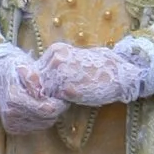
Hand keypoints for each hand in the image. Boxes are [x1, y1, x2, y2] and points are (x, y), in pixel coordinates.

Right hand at [0, 41, 67, 133]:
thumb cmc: (13, 70)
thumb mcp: (24, 67)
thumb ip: (33, 78)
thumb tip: (40, 91)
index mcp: (14, 98)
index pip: (47, 110)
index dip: (59, 104)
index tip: (62, 96)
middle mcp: (11, 114)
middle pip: (47, 119)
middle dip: (56, 109)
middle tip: (57, 98)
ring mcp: (11, 123)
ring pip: (43, 125)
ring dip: (49, 115)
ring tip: (47, 102)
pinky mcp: (12, 129)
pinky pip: (35, 128)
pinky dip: (41, 120)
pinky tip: (38, 109)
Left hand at [37, 38, 153, 109]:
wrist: (118, 74)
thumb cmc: (95, 68)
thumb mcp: (71, 61)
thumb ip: (54, 68)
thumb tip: (35, 81)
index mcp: (56, 50)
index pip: (36, 70)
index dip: (42, 81)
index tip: (53, 86)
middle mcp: (56, 60)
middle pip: (38, 81)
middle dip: (46, 90)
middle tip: (61, 93)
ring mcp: (61, 74)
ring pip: (45, 92)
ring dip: (53, 97)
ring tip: (69, 94)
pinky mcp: (68, 89)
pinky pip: (56, 101)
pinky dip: (62, 103)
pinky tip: (74, 98)